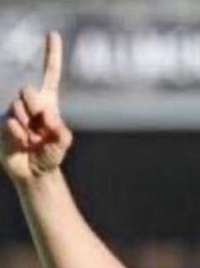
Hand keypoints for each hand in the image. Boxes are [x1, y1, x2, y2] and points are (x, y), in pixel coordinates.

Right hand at [2, 32, 71, 182]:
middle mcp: (30, 103)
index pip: (49, 75)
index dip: (51, 55)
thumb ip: (62, 131)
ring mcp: (14, 111)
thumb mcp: (62, 143)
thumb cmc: (49, 155)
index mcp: (47, 103)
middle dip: (34, 107)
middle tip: (39, 127)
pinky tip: (23, 143)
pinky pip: (11, 123)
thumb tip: (48, 117)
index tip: (52, 34)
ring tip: (32, 140)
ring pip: (17, 108)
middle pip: (28, 90)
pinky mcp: (3, 121)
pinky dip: (20, 136)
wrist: (33, 171)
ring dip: (28, 127)